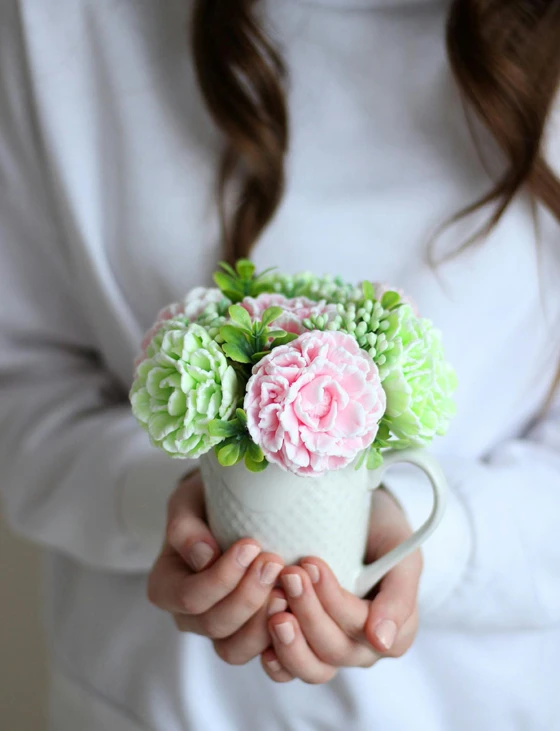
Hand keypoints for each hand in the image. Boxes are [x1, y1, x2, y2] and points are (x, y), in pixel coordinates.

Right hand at [147, 472, 285, 663]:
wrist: (234, 508)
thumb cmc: (207, 503)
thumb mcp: (188, 502)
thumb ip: (185, 527)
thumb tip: (204, 556)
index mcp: (166, 586)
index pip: (189, 597)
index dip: (221, 578)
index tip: (251, 545)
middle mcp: (187, 616)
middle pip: (215, 624)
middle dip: (248, 596)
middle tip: (274, 562)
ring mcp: (218, 631)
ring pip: (235, 649)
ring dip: (264, 621)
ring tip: (287, 589)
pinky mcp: (247, 637)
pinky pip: (261, 653)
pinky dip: (279, 637)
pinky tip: (296, 608)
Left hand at [261, 488, 421, 683]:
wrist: (360, 520)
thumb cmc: (383, 537)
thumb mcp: (403, 556)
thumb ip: (400, 597)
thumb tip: (382, 642)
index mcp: (394, 634)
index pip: (360, 627)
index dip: (333, 599)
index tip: (311, 564)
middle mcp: (362, 650)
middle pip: (333, 648)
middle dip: (308, 610)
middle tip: (290, 574)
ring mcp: (330, 651)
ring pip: (311, 667)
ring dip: (290, 639)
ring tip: (273, 602)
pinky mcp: (303, 648)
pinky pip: (288, 670)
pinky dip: (276, 658)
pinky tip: (263, 643)